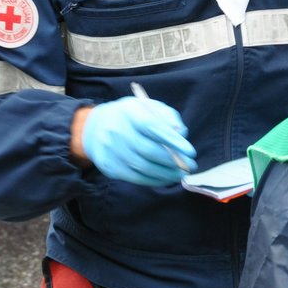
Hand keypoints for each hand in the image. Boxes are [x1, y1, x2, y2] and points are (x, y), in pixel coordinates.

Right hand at [78, 96, 196, 184]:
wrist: (96, 127)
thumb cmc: (132, 117)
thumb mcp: (149, 107)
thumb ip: (168, 116)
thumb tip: (181, 133)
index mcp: (128, 111)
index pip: (151, 126)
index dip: (172, 140)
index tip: (191, 151)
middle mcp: (116, 130)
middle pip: (148, 150)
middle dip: (173, 161)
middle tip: (190, 166)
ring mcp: (110, 150)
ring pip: (142, 167)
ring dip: (166, 174)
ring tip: (181, 174)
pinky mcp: (108, 167)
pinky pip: (135, 178)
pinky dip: (154, 180)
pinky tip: (166, 178)